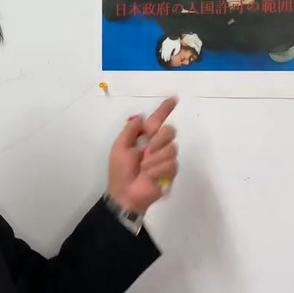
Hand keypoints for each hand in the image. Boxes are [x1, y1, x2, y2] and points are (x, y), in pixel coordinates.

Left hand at [107, 97, 178, 213]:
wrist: (124, 194)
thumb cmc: (119, 171)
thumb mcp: (119, 147)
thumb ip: (130, 130)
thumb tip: (143, 117)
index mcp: (144, 137)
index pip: (157, 120)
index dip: (165, 109)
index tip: (174, 98)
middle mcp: (158, 145)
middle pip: (169, 131)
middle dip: (158, 140)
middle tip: (145, 151)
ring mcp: (165, 158)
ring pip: (171, 148)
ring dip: (154, 159)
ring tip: (144, 168)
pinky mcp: (170, 172)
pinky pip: (170, 164)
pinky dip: (157, 169)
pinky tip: (149, 176)